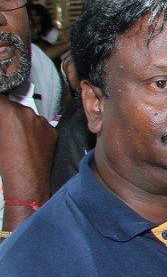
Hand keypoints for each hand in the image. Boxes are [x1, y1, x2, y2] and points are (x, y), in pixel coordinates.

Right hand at [0, 95, 54, 228]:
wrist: (27, 180)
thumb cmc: (5, 161)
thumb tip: (2, 115)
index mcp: (8, 111)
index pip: (0, 97)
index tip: (0, 109)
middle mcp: (26, 112)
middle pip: (12, 104)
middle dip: (5, 112)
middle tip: (4, 125)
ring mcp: (41, 121)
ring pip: (26, 114)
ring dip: (19, 120)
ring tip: (15, 136)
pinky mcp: (52, 130)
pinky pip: (39, 124)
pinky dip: (32, 128)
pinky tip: (28, 141)